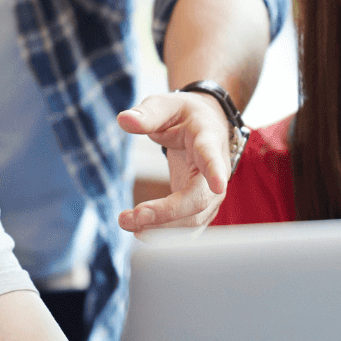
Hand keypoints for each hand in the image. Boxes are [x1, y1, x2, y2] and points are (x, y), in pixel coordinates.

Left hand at [116, 91, 230, 232]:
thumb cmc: (184, 115)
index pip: (214, 158)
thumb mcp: (165, 104)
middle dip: (167, 213)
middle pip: (198, 200)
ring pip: (192, 221)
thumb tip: (123, 120)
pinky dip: (164, 235)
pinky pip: (186, 229)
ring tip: (126, 222)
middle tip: (134, 216)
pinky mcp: (199, 209)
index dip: (216, 171)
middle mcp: (216, 173)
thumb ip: (147, 113)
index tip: (217, 185)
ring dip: (160, 229)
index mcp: (209, 140)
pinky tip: (139, 231)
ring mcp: (210, 195)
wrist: (204, 127)